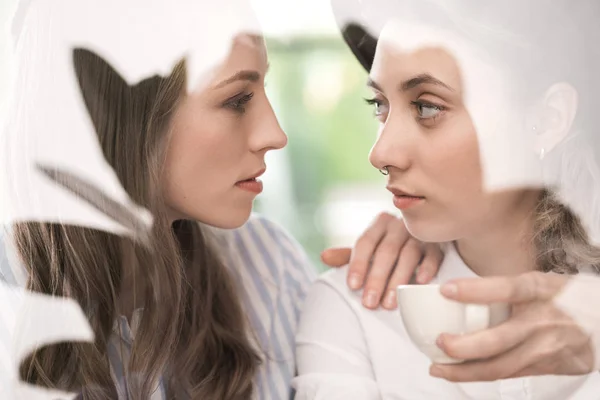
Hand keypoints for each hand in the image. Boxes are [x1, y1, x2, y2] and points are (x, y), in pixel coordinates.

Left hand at [321, 212, 442, 309]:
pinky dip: (428, 267)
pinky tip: (421, 282)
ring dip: (398, 280)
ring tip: (389, 303)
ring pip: (408, 255)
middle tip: (370, 303)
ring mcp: (419, 234)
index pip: (365, 243)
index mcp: (379, 224)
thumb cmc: (390, 245)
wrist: (425, 233)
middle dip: (377, 279)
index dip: (357, 264)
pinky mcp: (437, 244)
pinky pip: (433, 254)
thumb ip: (348, 254)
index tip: (353, 286)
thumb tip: (324, 257)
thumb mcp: (370, 248)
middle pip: (385, 251)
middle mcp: (399, 225)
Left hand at [430, 271, 594, 380]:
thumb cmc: (564, 298)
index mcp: (540, 290)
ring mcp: (547, 348)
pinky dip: (481, 376)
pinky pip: (509, 374)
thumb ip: (506, 287)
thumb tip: (458, 290)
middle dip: (462, 346)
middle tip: (439, 342)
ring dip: (464, 371)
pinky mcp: (549, 367)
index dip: (474, 291)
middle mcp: (544, 320)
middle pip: (498, 340)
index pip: (507, 289)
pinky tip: (461, 373)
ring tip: (439, 368)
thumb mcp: (539, 281)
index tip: (445, 290)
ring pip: (499, 367)